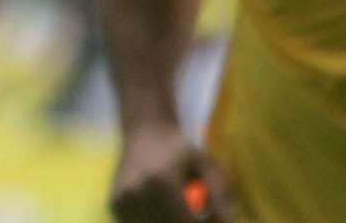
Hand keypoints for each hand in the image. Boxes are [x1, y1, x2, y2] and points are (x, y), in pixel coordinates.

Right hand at [109, 125, 231, 221]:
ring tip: (176, 208)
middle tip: (193, 213)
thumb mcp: (205, 162)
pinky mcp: (115, 204)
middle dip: (183, 222)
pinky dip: (152, 221)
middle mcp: (137, 191)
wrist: (144, 132)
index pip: (184, 221)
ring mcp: (123, 199)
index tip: (208, 219)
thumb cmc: (178, 148)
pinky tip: (159, 210)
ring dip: (167, 221)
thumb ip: (219, 189)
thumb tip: (230, 218)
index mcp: (161, 180)